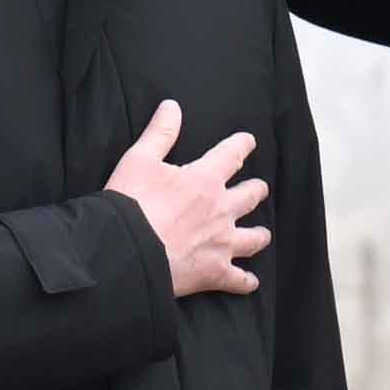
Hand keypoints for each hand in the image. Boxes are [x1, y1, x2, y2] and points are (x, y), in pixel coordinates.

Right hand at [109, 98, 270, 297]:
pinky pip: (239, 280)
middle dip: (256, 190)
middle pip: (250, 196)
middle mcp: (222, 210)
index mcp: (205, 180)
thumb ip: (160, 133)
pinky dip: (246, 282)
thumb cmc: (130, 204)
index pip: (231, 155)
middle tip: (258, 188)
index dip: (242, 145)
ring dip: (259, 235)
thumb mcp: (139, 160)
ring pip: (253, 238)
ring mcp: (222, 243)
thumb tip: (172, 106)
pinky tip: (250, 282)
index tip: (248, 142)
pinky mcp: (215, 273)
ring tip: (262, 234)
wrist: (126, 251)